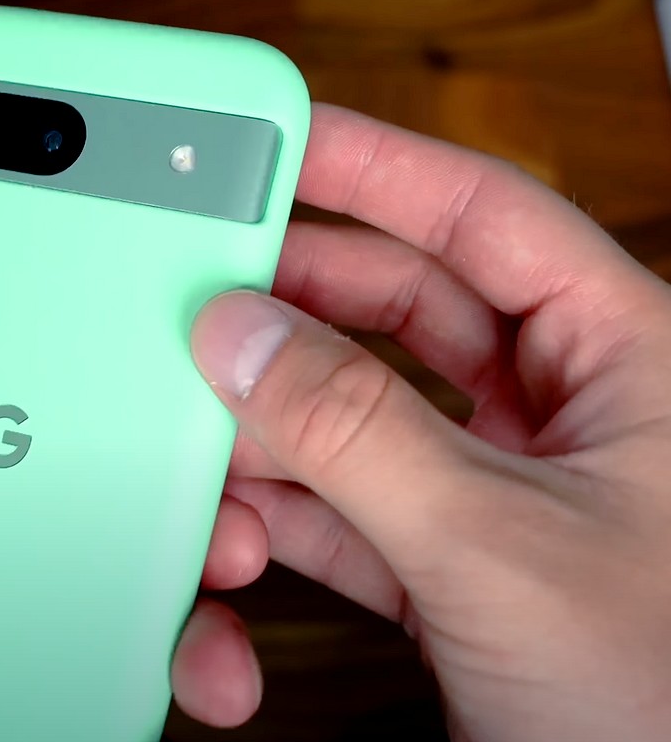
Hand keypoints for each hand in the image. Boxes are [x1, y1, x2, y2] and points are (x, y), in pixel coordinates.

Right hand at [171, 103, 670, 739]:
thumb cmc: (666, 703)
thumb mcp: (499, 546)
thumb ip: (360, 434)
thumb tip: (245, 341)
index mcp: (621, 360)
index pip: (483, 218)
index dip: (377, 168)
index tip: (280, 145)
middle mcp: (555, 413)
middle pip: (395, 312)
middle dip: (294, 316)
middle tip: (206, 297)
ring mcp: (492, 490)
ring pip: (352, 416)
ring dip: (271, 444)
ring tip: (213, 464)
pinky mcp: (444, 563)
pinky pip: (339, 508)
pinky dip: (280, 524)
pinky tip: (238, 543)